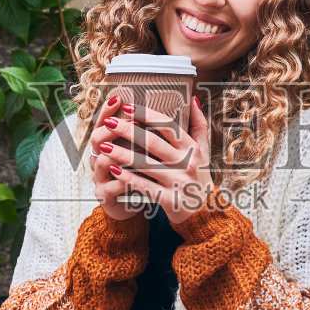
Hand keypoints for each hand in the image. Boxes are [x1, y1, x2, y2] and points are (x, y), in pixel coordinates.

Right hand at [88, 94, 146, 222]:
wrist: (130, 206)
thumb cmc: (140, 175)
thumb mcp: (144, 154)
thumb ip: (152, 133)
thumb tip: (170, 108)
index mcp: (109, 144)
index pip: (103, 122)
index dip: (107, 110)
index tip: (118, 98)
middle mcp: (100, 158)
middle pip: (97, 138)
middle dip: (113, 129)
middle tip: (132, 123)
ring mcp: (101, 177)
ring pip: (103, 161)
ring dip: (121, 155)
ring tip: (138, 150)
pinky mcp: (104, 195)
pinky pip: (112, 186)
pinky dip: (124, 181)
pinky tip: (133, 177)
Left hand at [95, 94, 215, 225]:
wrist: (205, 211)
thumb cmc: (199, 176)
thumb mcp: (204, 150)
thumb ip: (199, 125)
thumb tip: (192, 98)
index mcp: (192, 148)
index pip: (168, 126)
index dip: (147, 115)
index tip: (127, 107)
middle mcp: (186, 163)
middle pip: (153, 142)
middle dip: (128, 130)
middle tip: (109, 122)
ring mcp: (178, 182)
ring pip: (145, 164)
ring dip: (122, 154)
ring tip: (104, 147)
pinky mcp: (170, 200)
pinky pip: (145, 186)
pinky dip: (128, 178)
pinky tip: (113, 170)